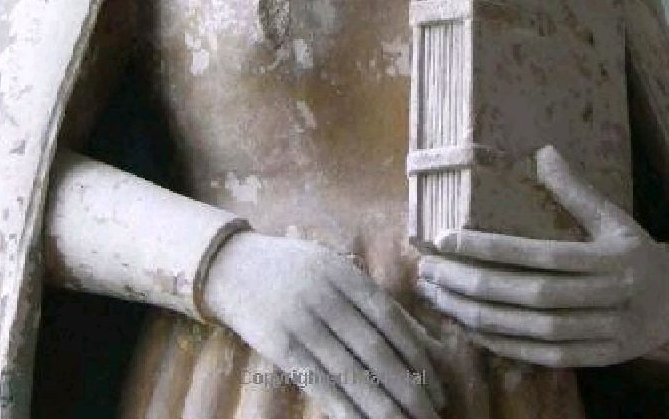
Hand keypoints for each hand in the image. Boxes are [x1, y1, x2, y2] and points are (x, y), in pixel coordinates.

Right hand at [203, 231, 444, 418]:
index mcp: (345, 274)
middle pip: (375, 351)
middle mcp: (326, 297)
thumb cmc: (295, 268)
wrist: (232, 265)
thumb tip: (423, 340)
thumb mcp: (335, 268)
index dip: (417, 356)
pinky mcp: (279, 347)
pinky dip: (345, 410)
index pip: (391, 320)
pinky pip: (319, 384)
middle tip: (431, 416)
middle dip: (408, 389)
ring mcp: (301, 323)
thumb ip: (373, 300)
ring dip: (381, 408)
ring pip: (350, 374)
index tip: (437, 387)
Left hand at [416, 146, 668, 367]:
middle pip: (531, 297)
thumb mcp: (615, 218)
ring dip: (479, 316)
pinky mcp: (597, 359)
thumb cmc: (636, 253)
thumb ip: (577, 191)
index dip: (491, 249)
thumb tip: (543, 150)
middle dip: (473, 284)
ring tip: (437, 296)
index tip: (446, 238)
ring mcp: (603, 334)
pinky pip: (543, 356)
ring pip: (532, 331)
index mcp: (610, 260)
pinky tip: (469, 327)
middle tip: (428, 269)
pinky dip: (504, 345)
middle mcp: (608, 299)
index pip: (541, 255)